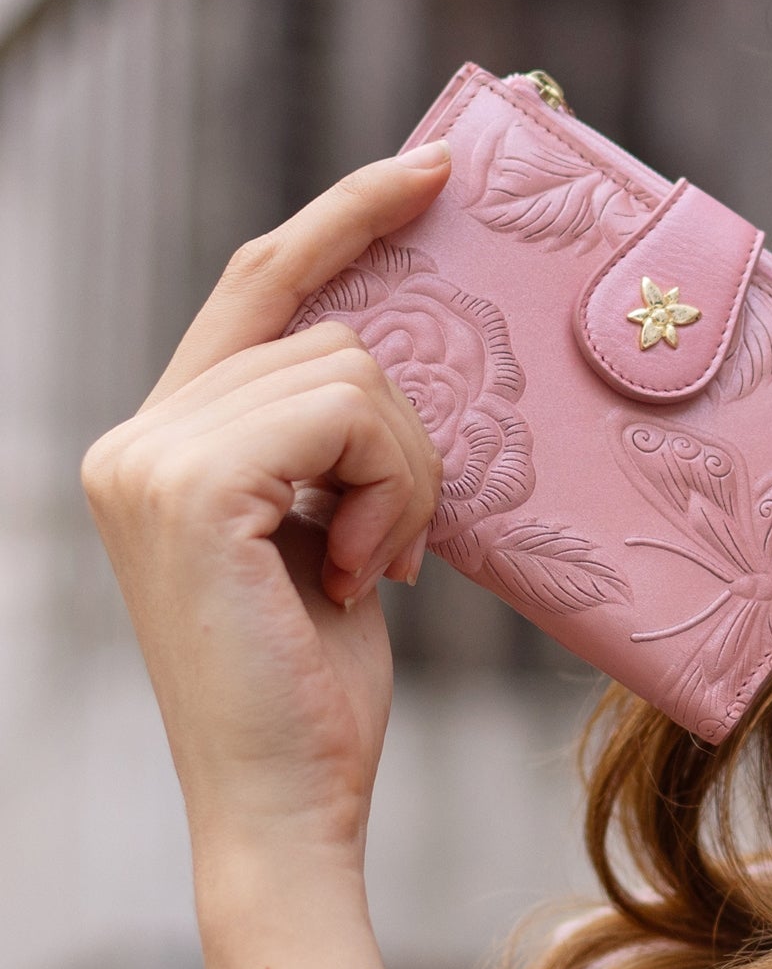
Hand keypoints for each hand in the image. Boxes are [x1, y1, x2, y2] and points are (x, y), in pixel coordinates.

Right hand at [81, 145, 451, 908]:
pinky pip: (350, 412)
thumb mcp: (332, 533)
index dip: (346, 217)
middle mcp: (135, 433)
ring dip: (406, 469)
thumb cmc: (320, 685)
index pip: (261, 287)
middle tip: (402, 540)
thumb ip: (330, 439)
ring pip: (353, 367)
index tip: (438, 166)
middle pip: (329, 328)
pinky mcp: (189, 483)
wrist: (290, 802)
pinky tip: (367, 571)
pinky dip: (393, 486)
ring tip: (377, 566)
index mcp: (165, 440)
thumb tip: (395, 355)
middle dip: (403, 428)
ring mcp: (149, 455)